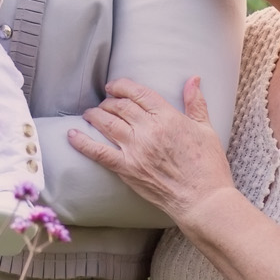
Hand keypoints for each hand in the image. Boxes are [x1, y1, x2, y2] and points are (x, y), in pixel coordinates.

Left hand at [69, 77, 233, 217]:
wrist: (203, 200)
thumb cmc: (208, 166)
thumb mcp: (206, 130)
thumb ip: (196, 103)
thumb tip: (193, 79)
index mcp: (168, 117)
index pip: (138, 92)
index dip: (122, 86)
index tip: (114, 86)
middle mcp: (148, 130)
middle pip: (119, 105)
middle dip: (109, 100)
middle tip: (105, 102)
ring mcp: (135, 150)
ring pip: (106, 122)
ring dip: (94, 114)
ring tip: (90, 113)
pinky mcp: (127, 169)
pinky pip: (98, 152)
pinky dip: (82, 142)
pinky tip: (71, 134)